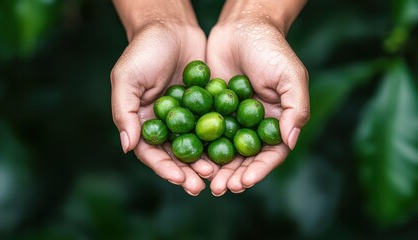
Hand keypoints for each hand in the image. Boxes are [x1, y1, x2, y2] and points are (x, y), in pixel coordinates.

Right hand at [111, 19, 214, 195]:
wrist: (171, 27)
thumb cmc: (143, 50)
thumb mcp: (127, 78)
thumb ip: (124, 111)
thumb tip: (127, 146)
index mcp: (142, 122)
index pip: (152, 152)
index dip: (164, 168)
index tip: (180, 179)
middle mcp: (164, 124)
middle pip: (175, 155)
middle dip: (188, 172)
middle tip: (203, 186)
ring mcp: (186, 117)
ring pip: (196, 146)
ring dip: (205, 162)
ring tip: (218, 175)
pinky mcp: (204, 107)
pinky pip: (212, 127)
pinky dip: (220, 141)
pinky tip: (231, 152)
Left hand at [206, 3, 309, 195]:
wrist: (242, 26)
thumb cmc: (271, 49)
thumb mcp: (291, 76)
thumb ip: (296, 108)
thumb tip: (289, 142)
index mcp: (277, 122)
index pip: (269, 154)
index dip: (257, 171)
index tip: (243, 183)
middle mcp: (254, 125)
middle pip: (245, 158)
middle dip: (233, 175)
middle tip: (219, 189)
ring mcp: (231, 119)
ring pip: (223, 150)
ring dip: (215, 168)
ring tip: (205, 182)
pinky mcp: (211, 110)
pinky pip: (204, 132)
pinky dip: (199, 147)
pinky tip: (189, 159)